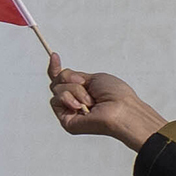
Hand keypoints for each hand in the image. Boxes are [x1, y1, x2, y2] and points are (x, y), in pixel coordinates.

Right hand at [48, 58, 166, 150]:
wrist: (121, 109)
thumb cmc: (116, 95)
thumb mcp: (95, 78)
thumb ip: (76, 76)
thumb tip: (62, 74)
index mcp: (83, 91)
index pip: (63, 80)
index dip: (55, 68)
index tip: (54, 55)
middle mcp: (75, 101)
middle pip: (57, 82)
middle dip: (69, 78)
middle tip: (83, 83)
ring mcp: (69, 111)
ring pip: (57, 89)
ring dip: (74, 90)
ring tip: (90, 100)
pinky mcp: (65, 120)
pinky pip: (55, 100)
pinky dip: (68, 98)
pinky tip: (80, 106)